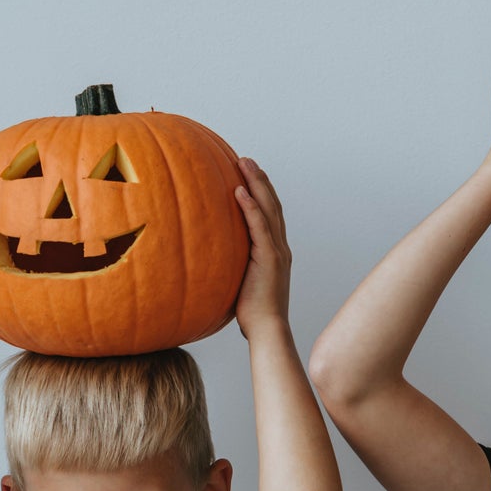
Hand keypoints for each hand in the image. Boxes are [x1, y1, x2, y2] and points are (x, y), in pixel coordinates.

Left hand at [234, 158, 291, 335]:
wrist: (268, 330)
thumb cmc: (252, 314)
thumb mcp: (240, 284)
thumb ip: (233, 268)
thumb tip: (210, 263)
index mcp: (275, 252)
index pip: (270, 215)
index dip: (262, 192)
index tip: (249, 175)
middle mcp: (280, 247)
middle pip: (272, 204)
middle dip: (260, 180)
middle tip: (246, 160)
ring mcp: (277, 251)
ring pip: (269, 209)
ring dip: (256, 183)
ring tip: (244, 163)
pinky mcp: (270, 258)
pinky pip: (260, 227)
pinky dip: (251, 206)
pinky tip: (240, 190)